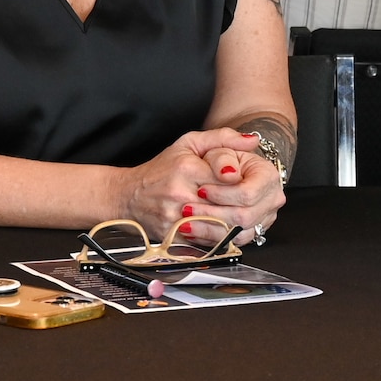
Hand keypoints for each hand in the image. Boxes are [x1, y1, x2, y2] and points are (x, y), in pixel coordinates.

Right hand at [118, 129, 283, 242]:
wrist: (127, 196)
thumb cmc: (160, 170)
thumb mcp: (188, 144)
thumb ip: (222, 138)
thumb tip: (253, 140)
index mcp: (187, 168)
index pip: (233, 179)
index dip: (244, 183)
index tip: (243, 183)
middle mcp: (181, 193)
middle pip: (232, 207)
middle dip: (246, 207)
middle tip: (249, 203)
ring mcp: (176, 217)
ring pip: (224, 228)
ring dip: (237, 224)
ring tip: (240, 216)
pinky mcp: (174, 236)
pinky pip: (209, 241)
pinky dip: (222, 237)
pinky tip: (224, 228)